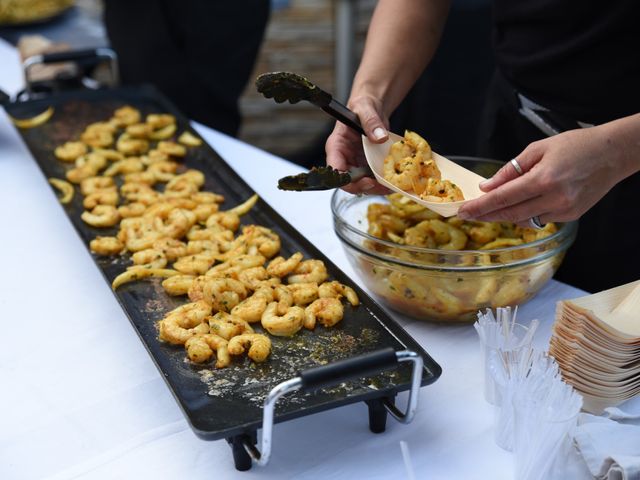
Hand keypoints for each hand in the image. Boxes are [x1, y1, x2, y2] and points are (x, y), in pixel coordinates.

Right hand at [325, 95, 390, 194]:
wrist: (372, 107)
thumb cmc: (363, 105)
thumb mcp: (366, 108)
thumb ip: (371, 121)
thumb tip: (380, 137)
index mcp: (336, 146)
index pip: (335, 170)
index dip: (349, 181)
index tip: (367, 182)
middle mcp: (344, 158)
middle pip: (349, 182)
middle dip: (366, 187)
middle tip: (384, 186)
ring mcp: (355, 163)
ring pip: (361, 183)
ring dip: (376, 187)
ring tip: (391, 185)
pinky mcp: (366, 165)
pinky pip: (372, 178)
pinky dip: (382, 181)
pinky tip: (393, 181)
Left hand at [457, 127, 626, 225]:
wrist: (613, 154)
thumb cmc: (576, 145)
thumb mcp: (538, 149)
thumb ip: (510, 170)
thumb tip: (488, 186)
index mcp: (543, 179)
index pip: (503, 198)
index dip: (480, 207)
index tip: (463, 211)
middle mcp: (554, 199)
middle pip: (510, 214)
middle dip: (486, 215)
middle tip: (468, 214)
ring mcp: (564, 210)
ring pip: (524, 220)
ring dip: (504, 216)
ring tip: (489, 209)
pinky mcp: (571, 216)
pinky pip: (540, 219)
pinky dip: (525, 214)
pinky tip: (519, 205)